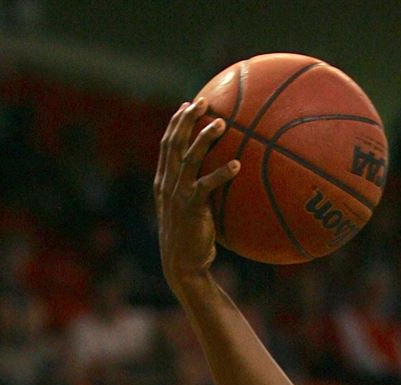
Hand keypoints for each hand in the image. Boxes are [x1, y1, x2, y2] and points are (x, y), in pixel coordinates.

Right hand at [154, 98, 238, 286]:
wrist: (183, 266)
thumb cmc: (193, 241)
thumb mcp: (193, 213)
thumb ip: (201, 194)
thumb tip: (228, 181)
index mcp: (164, 181)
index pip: (168, 144)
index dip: (176, 123)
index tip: (189, 104)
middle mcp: (166, 183)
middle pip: (174, 143)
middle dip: (186, 120)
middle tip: (202, 101)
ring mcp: (177, 194)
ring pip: (188, 158)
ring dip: (204, 138)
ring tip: (221, 123)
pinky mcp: (190, 208)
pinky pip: (206, 185)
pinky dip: (220, 173)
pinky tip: (237, 164)